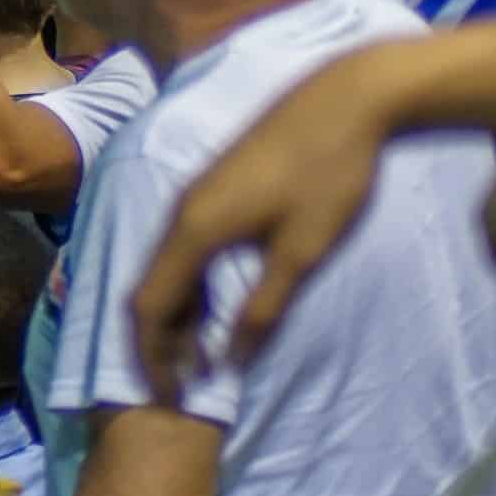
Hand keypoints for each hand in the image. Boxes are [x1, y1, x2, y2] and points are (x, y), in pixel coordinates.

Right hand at [131, 54, 395, 402]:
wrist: (346, 97)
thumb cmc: (328, 176)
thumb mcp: (302, 252)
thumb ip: (262, 310)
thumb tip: (229, 360)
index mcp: (194, 230)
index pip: (149, 306)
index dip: (152, 358)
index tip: (171, 398)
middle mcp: (181, 210)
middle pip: (149, 287)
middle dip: (160, 340)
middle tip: (187, 383)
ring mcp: (196, 193)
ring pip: (165, 265)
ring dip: (177, 313)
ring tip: (203, 351)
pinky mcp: (214, 184)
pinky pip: (182, 246)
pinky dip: (189, 284)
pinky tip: (218, 300)